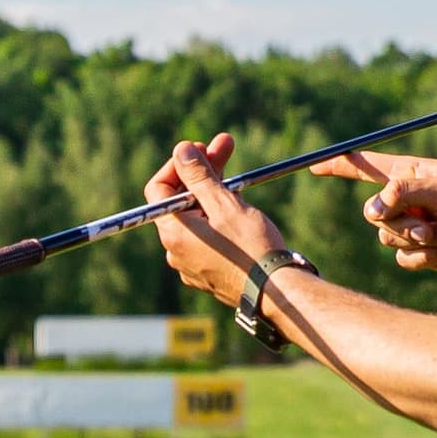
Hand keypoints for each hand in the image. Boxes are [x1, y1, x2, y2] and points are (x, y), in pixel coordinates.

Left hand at [144, 135, 285, 307]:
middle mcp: (175, 250)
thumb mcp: (224, 204)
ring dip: (214, 193)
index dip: (179, 164)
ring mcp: (191, 263)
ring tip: (238, 176)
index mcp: (173, 232)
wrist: (277, 292)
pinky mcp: (209, 271)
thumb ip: (199, 177)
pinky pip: (207, 236)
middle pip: (180, 201)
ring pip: (196, 218)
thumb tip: (181, 150)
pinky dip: (219, 217)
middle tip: (226, 146)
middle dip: (203, 173)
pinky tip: (239, 205)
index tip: (202, 149)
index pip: (159, 189)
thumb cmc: (252, 248)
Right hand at [305, 153, 436, 281]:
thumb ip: (403, 193)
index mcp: (413, 173)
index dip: (343, 165)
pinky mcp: (423, 251)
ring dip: (419, 241)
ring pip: (388, 238)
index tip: (316, 165)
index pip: (369, 166)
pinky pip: (403, 258)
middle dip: (402, 223)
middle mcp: (410, 198)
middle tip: (430, 224)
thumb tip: (372, 207)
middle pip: (375, 213)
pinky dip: (426, 258)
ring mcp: (415, 225)